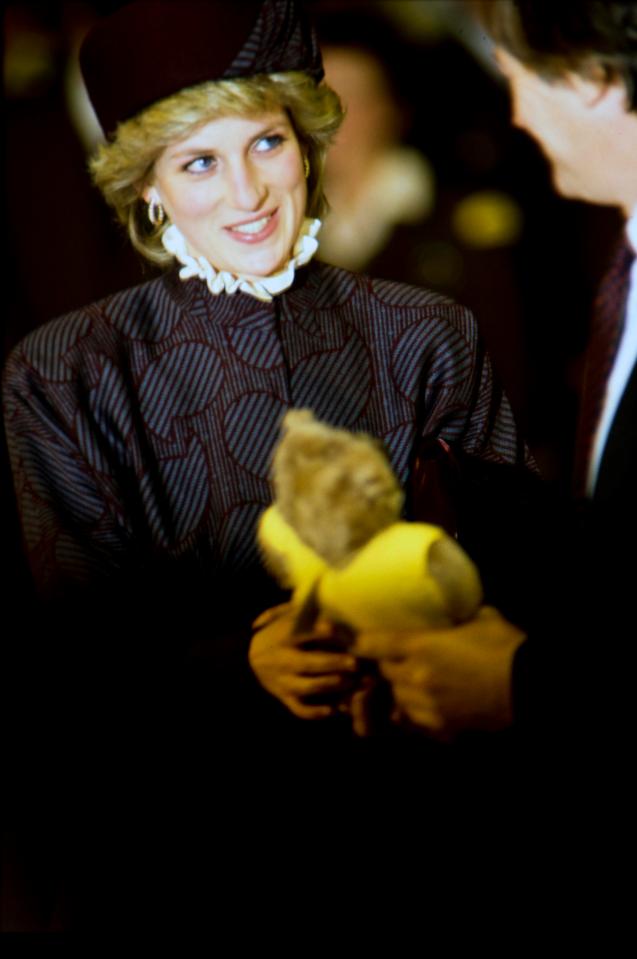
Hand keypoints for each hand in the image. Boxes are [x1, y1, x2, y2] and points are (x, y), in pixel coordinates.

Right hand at [249, 604, 359, 719]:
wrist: (247, 657)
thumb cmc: (278, 630)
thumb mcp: (285, 615)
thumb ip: (305, 608)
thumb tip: (327, 591)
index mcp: (283, 635)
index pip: (302, 633)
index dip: (321, 632)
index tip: (339, 630)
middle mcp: (281, 659)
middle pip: (307, 662)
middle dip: (332, 663)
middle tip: (356, 663)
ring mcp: (282, 681)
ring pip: (306, 687)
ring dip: (329, 686)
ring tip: (352, 684)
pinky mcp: (284, 697)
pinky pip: (300, 709)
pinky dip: (316, 712)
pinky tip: (335, 711)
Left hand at [352, 607, 525, 739]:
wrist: (531, 688)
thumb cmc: (507, 648)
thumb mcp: (484, 619)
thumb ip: (464, 616)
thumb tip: (464, 611)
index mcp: (422, 646)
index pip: (374, 644)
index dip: (362, 642)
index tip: (357, 641)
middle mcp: (416, 677)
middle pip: (384, 673)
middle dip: (387, 667)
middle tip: (396, 661)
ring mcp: (427, 706)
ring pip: (397, 700)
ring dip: (401, 692)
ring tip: (414, 686)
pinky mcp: (442, 728)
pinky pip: (416, 722)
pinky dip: (418, 714)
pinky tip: (430, 707)